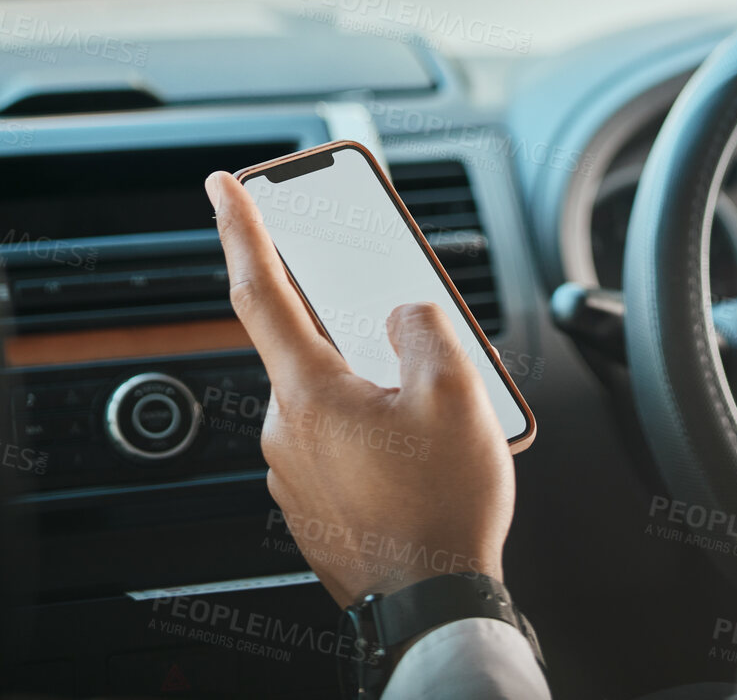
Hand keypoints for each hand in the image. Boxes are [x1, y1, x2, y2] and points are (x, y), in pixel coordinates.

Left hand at [205, 171, 514, 606]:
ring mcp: (296, 471)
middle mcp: (288, 430)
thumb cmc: (443, 506)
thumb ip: (425, 328)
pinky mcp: (314, 502)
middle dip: (365, 334)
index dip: (245, 230)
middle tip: (415, 343)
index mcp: (310, 393)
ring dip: (382, 391)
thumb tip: (404, 316)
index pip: (261, 291)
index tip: (226, 188)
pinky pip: (343, 441)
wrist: (433, 600)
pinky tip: (424, 454)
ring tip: (442, 420)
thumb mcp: (457, 392)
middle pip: (319, 347)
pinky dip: (379, 431)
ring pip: (337, 398)